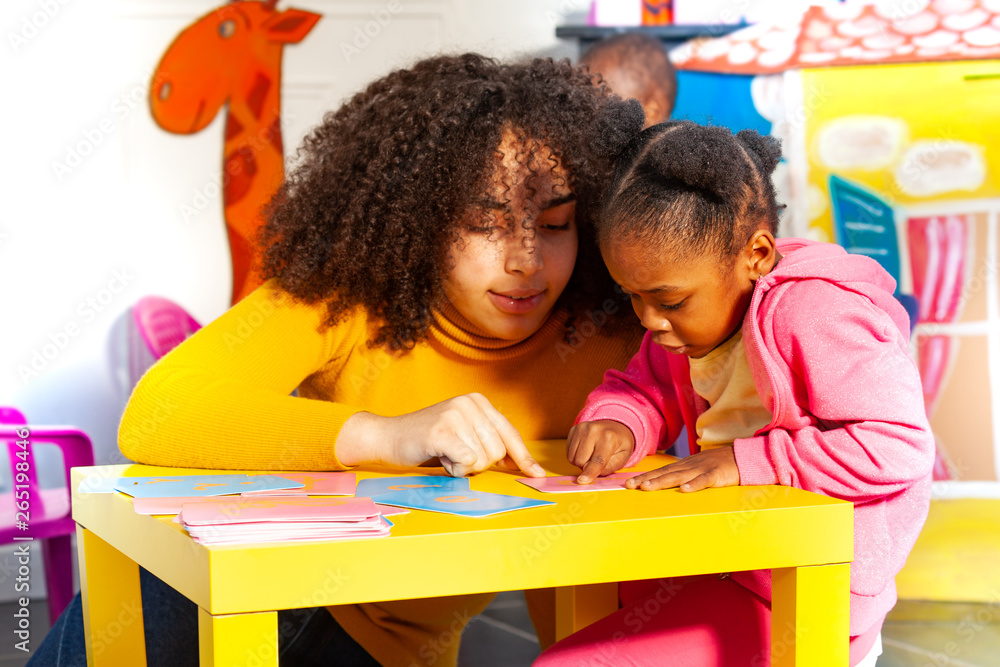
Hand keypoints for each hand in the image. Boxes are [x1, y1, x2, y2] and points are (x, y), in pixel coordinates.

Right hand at [337, 393, 544, 477]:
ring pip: (482, 460)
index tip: (537, 475)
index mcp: (478, 401)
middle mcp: (469, 403)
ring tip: (445, 454)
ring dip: (463, 468)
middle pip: (498, 452)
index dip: (523, 457)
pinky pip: (466, 461)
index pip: (509, 433)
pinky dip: (454, 468)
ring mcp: (455, 415)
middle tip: (456, 455)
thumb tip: (522, 464)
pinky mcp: (441, 431)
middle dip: (479, 464)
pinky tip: (440, 457)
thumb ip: (490, 443)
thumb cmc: (429, 441)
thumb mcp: (464, 434)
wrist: (389, 436)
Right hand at [567, 420, 634, 483]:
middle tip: (597, 460)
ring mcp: (582, 428)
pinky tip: (585, 449)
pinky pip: (568, 451)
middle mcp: (593, 430)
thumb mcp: (622, 458)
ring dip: (580, 461)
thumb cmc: (620, 444)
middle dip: (587, 466)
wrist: (615, 426)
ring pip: (572, 457)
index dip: (590, 472)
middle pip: (581, 460)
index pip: (598, 460)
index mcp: (609, 437)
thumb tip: (587, 470)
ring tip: (591, 454)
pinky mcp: (574, 428)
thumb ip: (608, 467)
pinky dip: (575, 455)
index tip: (582, 481)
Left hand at [625, 446, 739, 491]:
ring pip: (679, 476)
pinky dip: (694, 485)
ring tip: (647, 487)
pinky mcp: (716, 475)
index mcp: (684, 466)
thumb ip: (683, 475)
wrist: (742, 457)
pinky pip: (704, 480)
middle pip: (665, 473)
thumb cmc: (718, 465)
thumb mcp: (697, 468)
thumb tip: (666, 483)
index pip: (661, 471)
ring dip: (662, 481)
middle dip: (647, 479)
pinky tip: (684, 490)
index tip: (629, 483)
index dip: (645, 477)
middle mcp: (689, 466)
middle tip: (630, 486)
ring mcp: (702, 469)